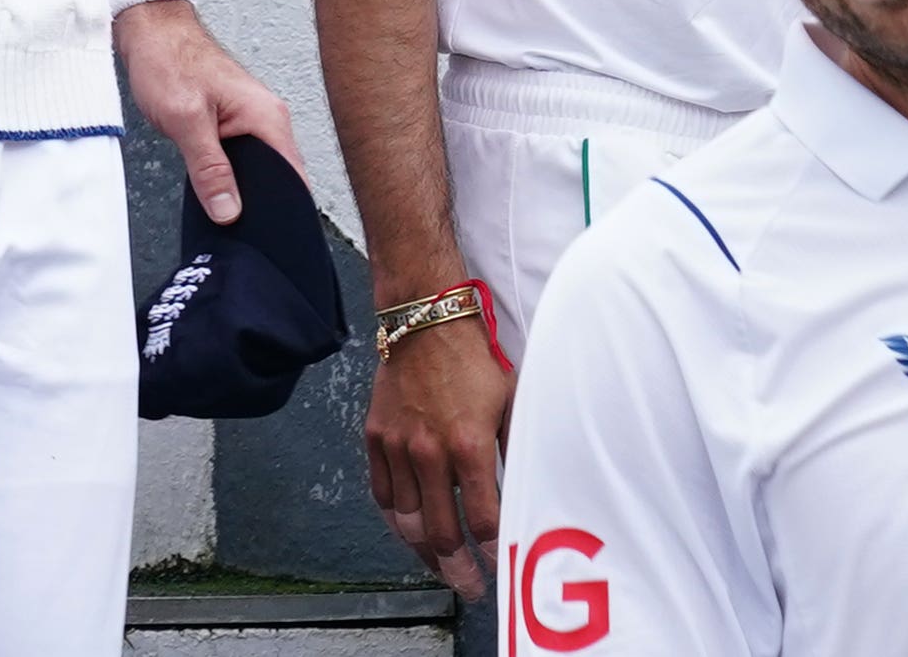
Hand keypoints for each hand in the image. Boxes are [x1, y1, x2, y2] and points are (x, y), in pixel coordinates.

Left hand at [116, 0, 294, 226]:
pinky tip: (217, 187)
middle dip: (262, 204)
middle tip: (243, 229)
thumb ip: (209, 169)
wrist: (150, 31)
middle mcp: (266, 117)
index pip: (293, 177)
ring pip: (258, 170)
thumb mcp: (185, 120)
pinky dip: (231, 175)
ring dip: (244, 190)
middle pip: (278, 178)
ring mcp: (251, 119)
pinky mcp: (233, 122)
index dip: (283, 208)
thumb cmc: (168, 59)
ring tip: (228, 211)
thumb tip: (229, 212)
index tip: (271, 234)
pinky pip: (242, 159)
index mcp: (266, 116)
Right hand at [363, 304, 514, 594]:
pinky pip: (382, 495)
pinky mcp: (375, 438)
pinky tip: (410, 535)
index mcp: (469, 445)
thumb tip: (531, 489)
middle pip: (441, 533)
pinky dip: (396, 522)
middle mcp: (429, 452)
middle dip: (459, 569)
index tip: (502, 567)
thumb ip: (517, 450)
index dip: (495, 552)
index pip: (484, 520)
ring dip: (426, 555)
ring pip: (407, 522)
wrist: (425, 319)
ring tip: (441, 569)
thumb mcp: (511, 402)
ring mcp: (398, 447)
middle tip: (470, 587)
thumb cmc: (473, 360)